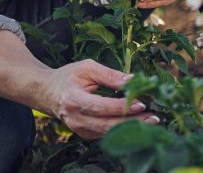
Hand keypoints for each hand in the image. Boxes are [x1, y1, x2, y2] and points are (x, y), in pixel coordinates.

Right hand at [42, 59, 156, 138]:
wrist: (48, 93)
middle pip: (107, 125)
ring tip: (151, 121)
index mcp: (73, 100)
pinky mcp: (85, 135)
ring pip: (109, 133)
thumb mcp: (87, 68)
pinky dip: (123, 129)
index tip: (141, 104)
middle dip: (132, 122)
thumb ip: (109, 75)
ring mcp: (80, 130)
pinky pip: (106, 134)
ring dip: (131, 128)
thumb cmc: (68, 77)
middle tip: (154, 117)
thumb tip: (133, 80)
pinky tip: (138, 123)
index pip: (100, 107)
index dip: (121, 107)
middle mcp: (75, 119)